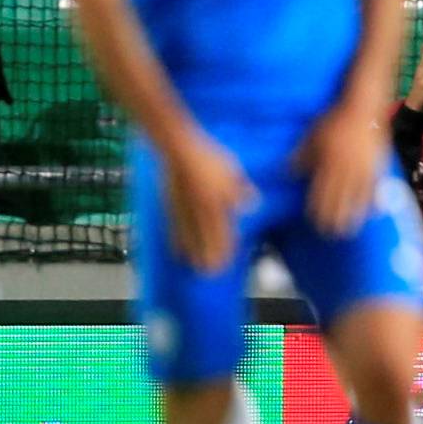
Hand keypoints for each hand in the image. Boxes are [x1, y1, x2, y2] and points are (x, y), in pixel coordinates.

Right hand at [162, 131, 255, 274]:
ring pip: (188, 237)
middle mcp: (199, 211)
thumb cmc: (209, 157)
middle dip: (208, 257)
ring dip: (192, 253)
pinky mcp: (169, 206)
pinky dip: (175, 242)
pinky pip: (173, 229)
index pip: (223, 231)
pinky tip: (176, 250)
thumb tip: (253, 205)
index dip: (225, 248)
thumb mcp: (232, 170)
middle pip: (205, 239)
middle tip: (210, 274)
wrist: (178, 149)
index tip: (227, 263)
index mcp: (216, 202)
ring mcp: (182, 210)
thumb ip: (241, 190)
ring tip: (194, 267)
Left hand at [293, 102, 384, 236]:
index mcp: (329, 163)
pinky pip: (376, 187)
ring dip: (354, 216)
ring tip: (350, 231)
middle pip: (340, 199)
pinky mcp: (377, 165)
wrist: (362, 106)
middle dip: (334, 218)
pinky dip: (374, 202)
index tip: (314, 222)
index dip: (318, 209)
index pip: (322, 192)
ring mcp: (364, 168)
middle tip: (330, 233)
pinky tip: (373, 213)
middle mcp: (347, 169)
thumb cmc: (334, 120)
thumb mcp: (312, 135)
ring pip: (358, 198)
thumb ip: (301, 156)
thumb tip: (287, 173)